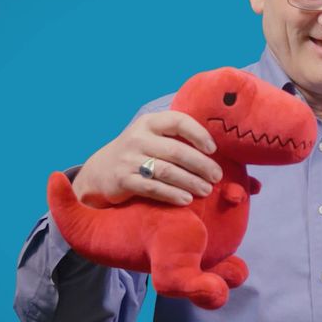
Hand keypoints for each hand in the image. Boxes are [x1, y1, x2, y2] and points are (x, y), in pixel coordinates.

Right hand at [71, 111, 222, 207]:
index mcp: (149, 123)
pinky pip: (152, 188)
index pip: (177, 121)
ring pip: (166, 171)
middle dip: (200, 164)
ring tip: (206, 190)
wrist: (100, 171)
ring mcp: (128, 159)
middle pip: (176, 151)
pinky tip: (186, 200)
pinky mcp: (123, 180)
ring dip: (190, 182)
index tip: (213, 149)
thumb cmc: (139, 154)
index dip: (198, 134)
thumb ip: (180, 141)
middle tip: (216, 176)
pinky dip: (172, 194)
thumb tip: (221, 154)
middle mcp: (138, 138)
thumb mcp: (153, 139)